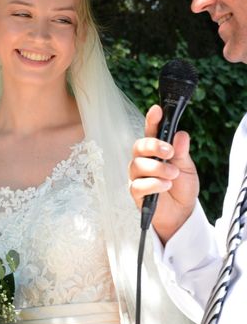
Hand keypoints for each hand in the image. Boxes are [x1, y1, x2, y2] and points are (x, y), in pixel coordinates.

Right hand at [128, 105, 198, 243]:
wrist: (180, 212)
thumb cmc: (181, 187)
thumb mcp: (187, 168)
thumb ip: (182, 152)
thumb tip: (181, 134)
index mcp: (155, 151)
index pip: (151, 132)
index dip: (152, 120)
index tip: (157, 110)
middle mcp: (143, 160)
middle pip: (139, 146)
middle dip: (153, 146)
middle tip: (170, 152)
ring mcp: (137, 176)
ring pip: (137, 165)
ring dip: (157, 168)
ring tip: (173, 175)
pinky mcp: (135, 192)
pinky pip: (138, 184)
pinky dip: (154, 184)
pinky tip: (165, 185)